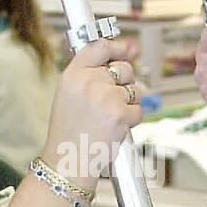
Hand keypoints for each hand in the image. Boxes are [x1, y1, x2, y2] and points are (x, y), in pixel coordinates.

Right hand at [40, 37, 142, 189]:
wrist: (68, 160)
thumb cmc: (69, 129)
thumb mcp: (70, 92)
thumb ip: (94, 69)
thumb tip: (131, 47)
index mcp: (73, 74)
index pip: (101, 46)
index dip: (117, 48)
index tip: (126, 50)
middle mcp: (89, 82)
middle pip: (124, 68)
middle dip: (123, 83)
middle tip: (108, 101)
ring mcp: (106, 97)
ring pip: (135, 89)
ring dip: (128, 102)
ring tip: (108, 116)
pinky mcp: (120, 114)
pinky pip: (138, 110)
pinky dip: (131, 120)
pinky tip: (114, 128)